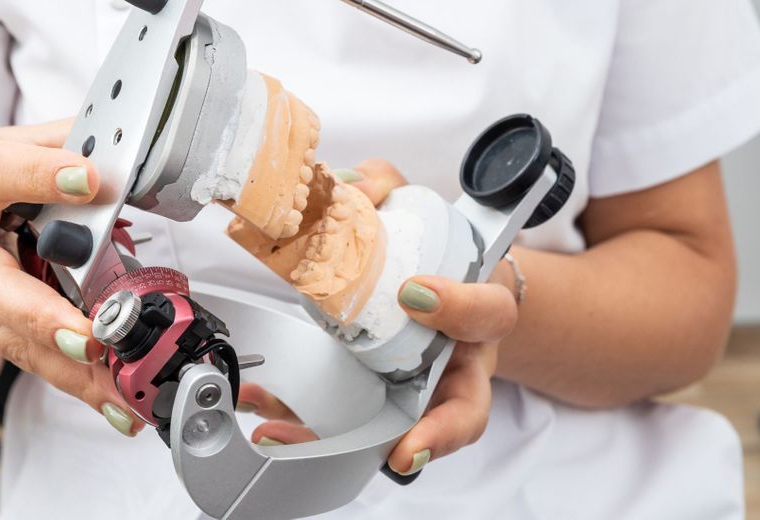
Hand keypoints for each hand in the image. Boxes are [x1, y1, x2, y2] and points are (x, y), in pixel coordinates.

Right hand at [0, 119, 143, 436]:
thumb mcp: (8, 145)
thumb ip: (64, 142)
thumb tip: (127, 143)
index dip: (37, 175)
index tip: (90, 180)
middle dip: (40, 316)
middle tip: (90, 339)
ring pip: (13, 340)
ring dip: (70, 372)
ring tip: (118, 393)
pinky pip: (31, 360)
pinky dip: (76, 384)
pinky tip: (115, 402)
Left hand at [237, 159, 517, 474]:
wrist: (440, 285)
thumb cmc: (434, 255)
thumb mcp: (418, 210)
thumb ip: (385, 189)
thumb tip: (346, 185)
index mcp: (479, 313)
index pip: (489, 314)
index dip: (460, 308)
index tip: (415, 294)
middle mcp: (458, 362)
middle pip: (467, 409)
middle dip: (438, 431)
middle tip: (406, 446)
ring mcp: (422, 389)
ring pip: (407, 430)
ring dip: (354, 444)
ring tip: (296, 437)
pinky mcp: (380, 401)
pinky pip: (349, 425)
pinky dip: (309, 430)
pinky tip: (270, 425)